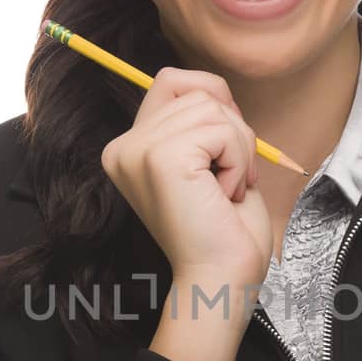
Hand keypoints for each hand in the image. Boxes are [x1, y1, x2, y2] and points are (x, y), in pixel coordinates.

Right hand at [101, 66, 273, 296]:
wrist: (222, 280)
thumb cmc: (225, 232)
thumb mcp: (211, 162)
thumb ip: (203, 123)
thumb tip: (216, 89)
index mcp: (130, 149)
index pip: (172, 81)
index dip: (214, 102)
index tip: (227, 150)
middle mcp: (123, 147)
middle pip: (196, 90)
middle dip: (233, 131)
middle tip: (230, 180)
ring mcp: (136, 151)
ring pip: (212, 107)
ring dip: (238, 150)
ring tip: (225, 191)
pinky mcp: (159, 158)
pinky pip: (221, 129)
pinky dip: (237, 161)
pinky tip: (223, 195)